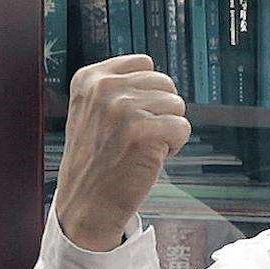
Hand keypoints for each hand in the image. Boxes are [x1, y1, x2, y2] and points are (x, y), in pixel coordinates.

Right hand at [55, 54, 190, 250]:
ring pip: (177, 105)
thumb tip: (157, 76)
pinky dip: (174, 146)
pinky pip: (183, 128)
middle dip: (160, 111)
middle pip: (165, 83)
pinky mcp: (143, 131)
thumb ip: (118, 87)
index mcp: (90, 78)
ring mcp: (123, 108)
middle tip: (137, 137)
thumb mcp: (92, 111)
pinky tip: (151, 158)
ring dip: (167, 129)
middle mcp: (104, 88)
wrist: (87, 204)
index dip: (148, 93)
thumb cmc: (97, 160)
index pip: (145, 64)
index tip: (129, 118)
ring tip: (141, 148)